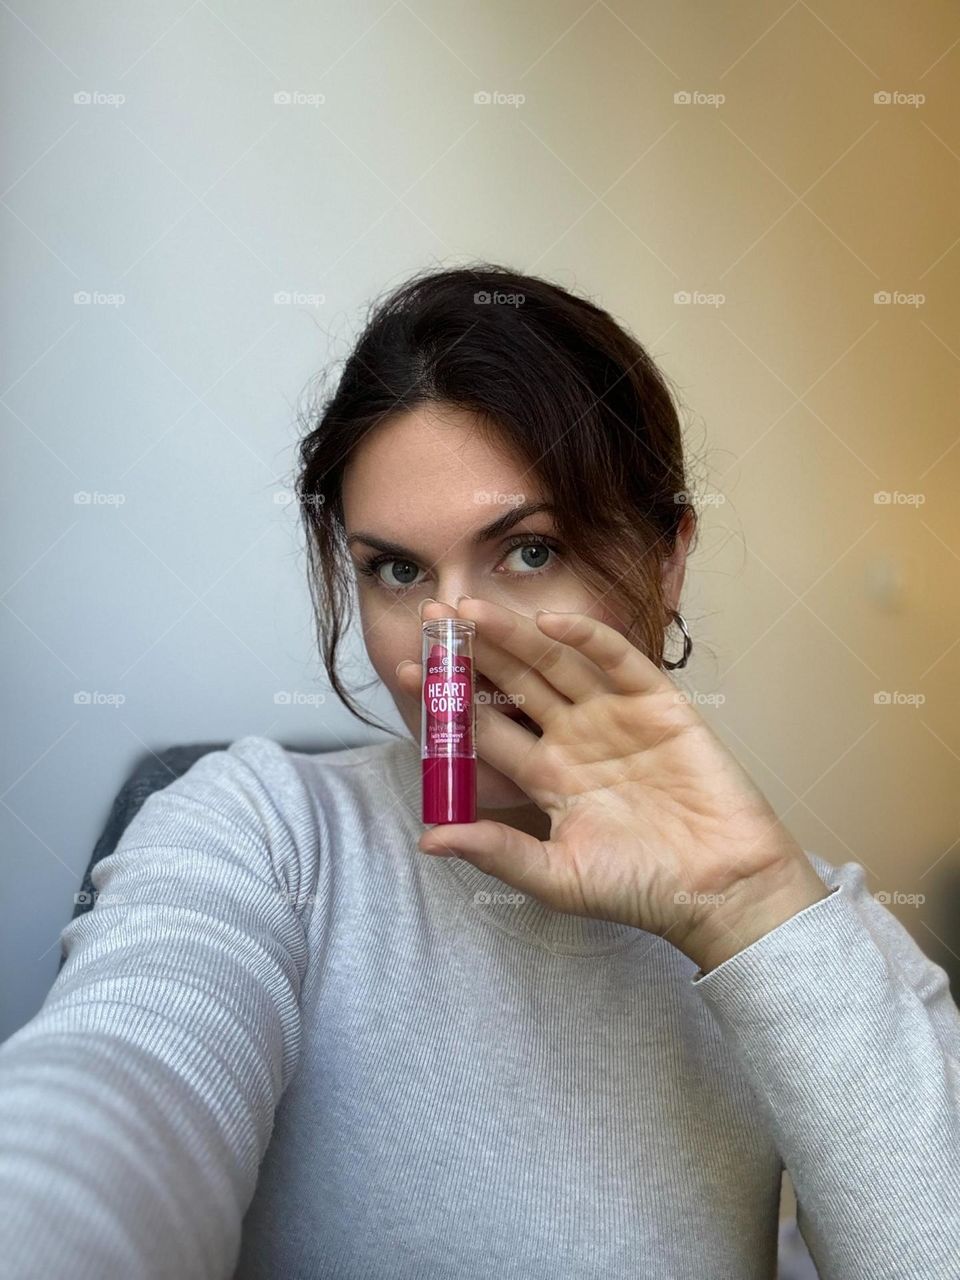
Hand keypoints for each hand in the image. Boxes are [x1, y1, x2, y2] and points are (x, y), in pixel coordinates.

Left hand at [398, 596, 828, 972]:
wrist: (721, 891)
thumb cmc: (641, 889)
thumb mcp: (558, 877)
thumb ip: (498, 852)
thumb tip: (428, 839)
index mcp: (548, 776)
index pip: (487, 728)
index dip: (448, 702)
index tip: (408, 672)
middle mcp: (575, 738)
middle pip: (514, 684)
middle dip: (473, 651)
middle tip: (432, 617)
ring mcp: (615, 717)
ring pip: (556, 665)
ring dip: (517, 635)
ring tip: (472, 610)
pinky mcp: (659, 705)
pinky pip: (619, 662)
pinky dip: (589, 639)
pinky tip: (553, 622)